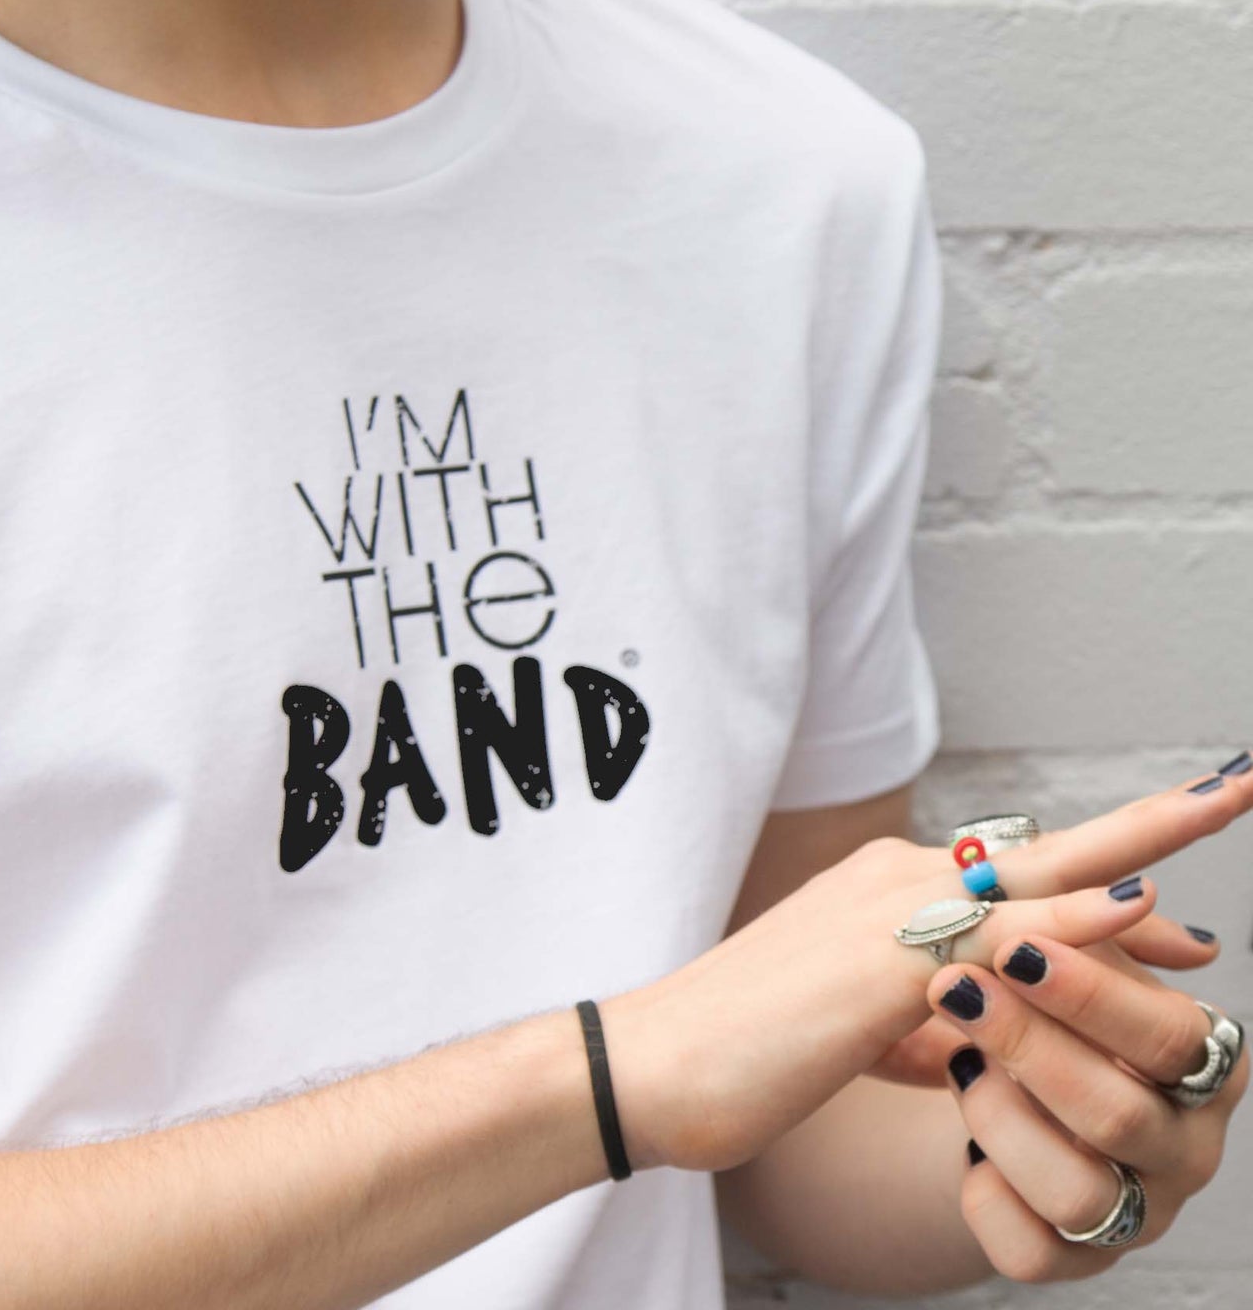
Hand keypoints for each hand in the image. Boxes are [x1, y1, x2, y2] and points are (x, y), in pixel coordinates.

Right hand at [597, 758, 1252, 1174]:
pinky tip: (1145, 910)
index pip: (1014, 881)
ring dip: (1136, 851)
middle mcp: (894, 879)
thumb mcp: (856, 1035)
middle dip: (1143, 825)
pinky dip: (1078, 924)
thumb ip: (926, 1022)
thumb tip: (982, 1037)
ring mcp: (890, 910)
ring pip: (1038, 879)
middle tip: (1234, 788)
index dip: (1100, 886)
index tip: (1176, 907)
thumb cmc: (746, 1050)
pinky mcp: (885, 958)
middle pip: (1043, 850)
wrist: (658, 1063)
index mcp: (883, 893)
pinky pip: (1005, 940)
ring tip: (1217, 810)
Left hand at [929, 892, 1247, 1278]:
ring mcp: (1136, 1209)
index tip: (1017, 945)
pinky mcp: (1075, 1256)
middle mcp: (1185, 1145)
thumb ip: (1090, 925)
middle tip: (953, 987)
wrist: (999, 1080)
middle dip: (1027, 1045)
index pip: (1167, 1035)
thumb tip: (1133, 889)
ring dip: (997, 1113)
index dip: (1092, 994)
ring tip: (955, 1058)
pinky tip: (963, 1143)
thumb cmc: (1049, 1002)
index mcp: (1204, 1062)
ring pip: (1076, 1189)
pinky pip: (1031, 1247)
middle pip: (1117, 1112)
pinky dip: (985, 1190)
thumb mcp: (1070, 957)